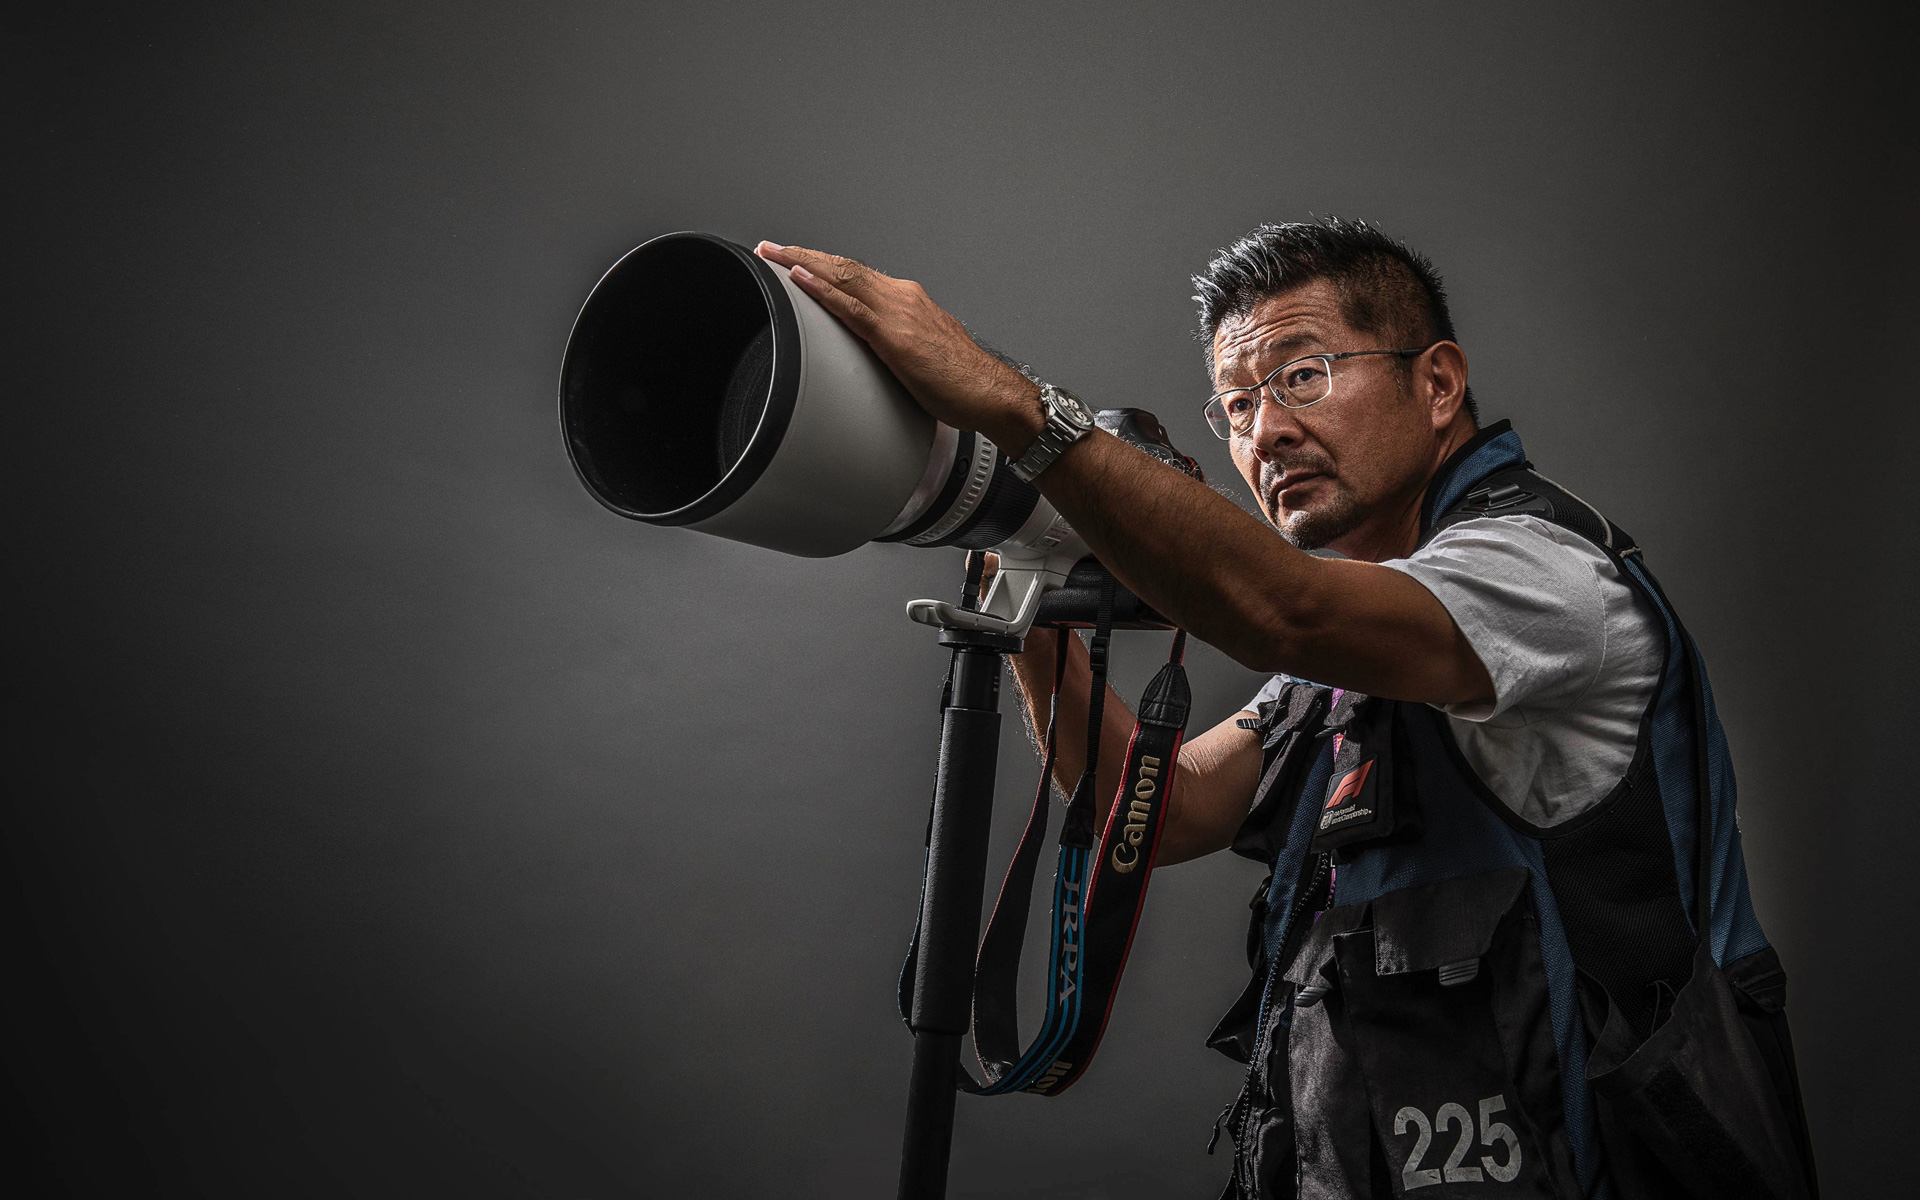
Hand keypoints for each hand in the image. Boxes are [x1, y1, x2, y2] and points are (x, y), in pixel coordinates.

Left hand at [754, 242, 1042, 452]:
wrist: (992, 394)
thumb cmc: (964, 383)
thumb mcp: (922, 354)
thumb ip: (896, 344)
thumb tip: (874, 352)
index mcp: (909, 301)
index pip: (857, 275)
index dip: (823, 265)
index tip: (796, 261)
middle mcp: (903, 297)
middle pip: (844, 267)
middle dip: (803, 255)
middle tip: (769, 248)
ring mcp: (899, 313)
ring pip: (843, 277)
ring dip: (802, 262)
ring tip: (773, 255)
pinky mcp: (895, 337)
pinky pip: (850, 307)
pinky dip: (821, 289)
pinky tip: (799, 279)